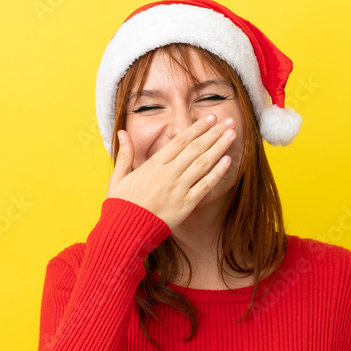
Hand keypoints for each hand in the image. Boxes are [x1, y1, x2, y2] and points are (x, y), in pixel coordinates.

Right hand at [106, 115, 235, 230]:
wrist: (126, 231)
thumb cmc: (121, 204)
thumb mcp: (118, 177)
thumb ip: (125, 154)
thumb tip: (122, 133)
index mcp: (154, 164)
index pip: (181, 140)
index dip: (198, 128)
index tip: (211, 119)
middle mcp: (169, 173)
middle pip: (196, 148)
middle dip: (214, 133)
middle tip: (229, 122)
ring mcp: (179, 189)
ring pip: (203, 163)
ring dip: (219, 148)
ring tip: (232, 135)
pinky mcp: (186, 205)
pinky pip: (205, 186)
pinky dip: (217, 173)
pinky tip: (227, 161)